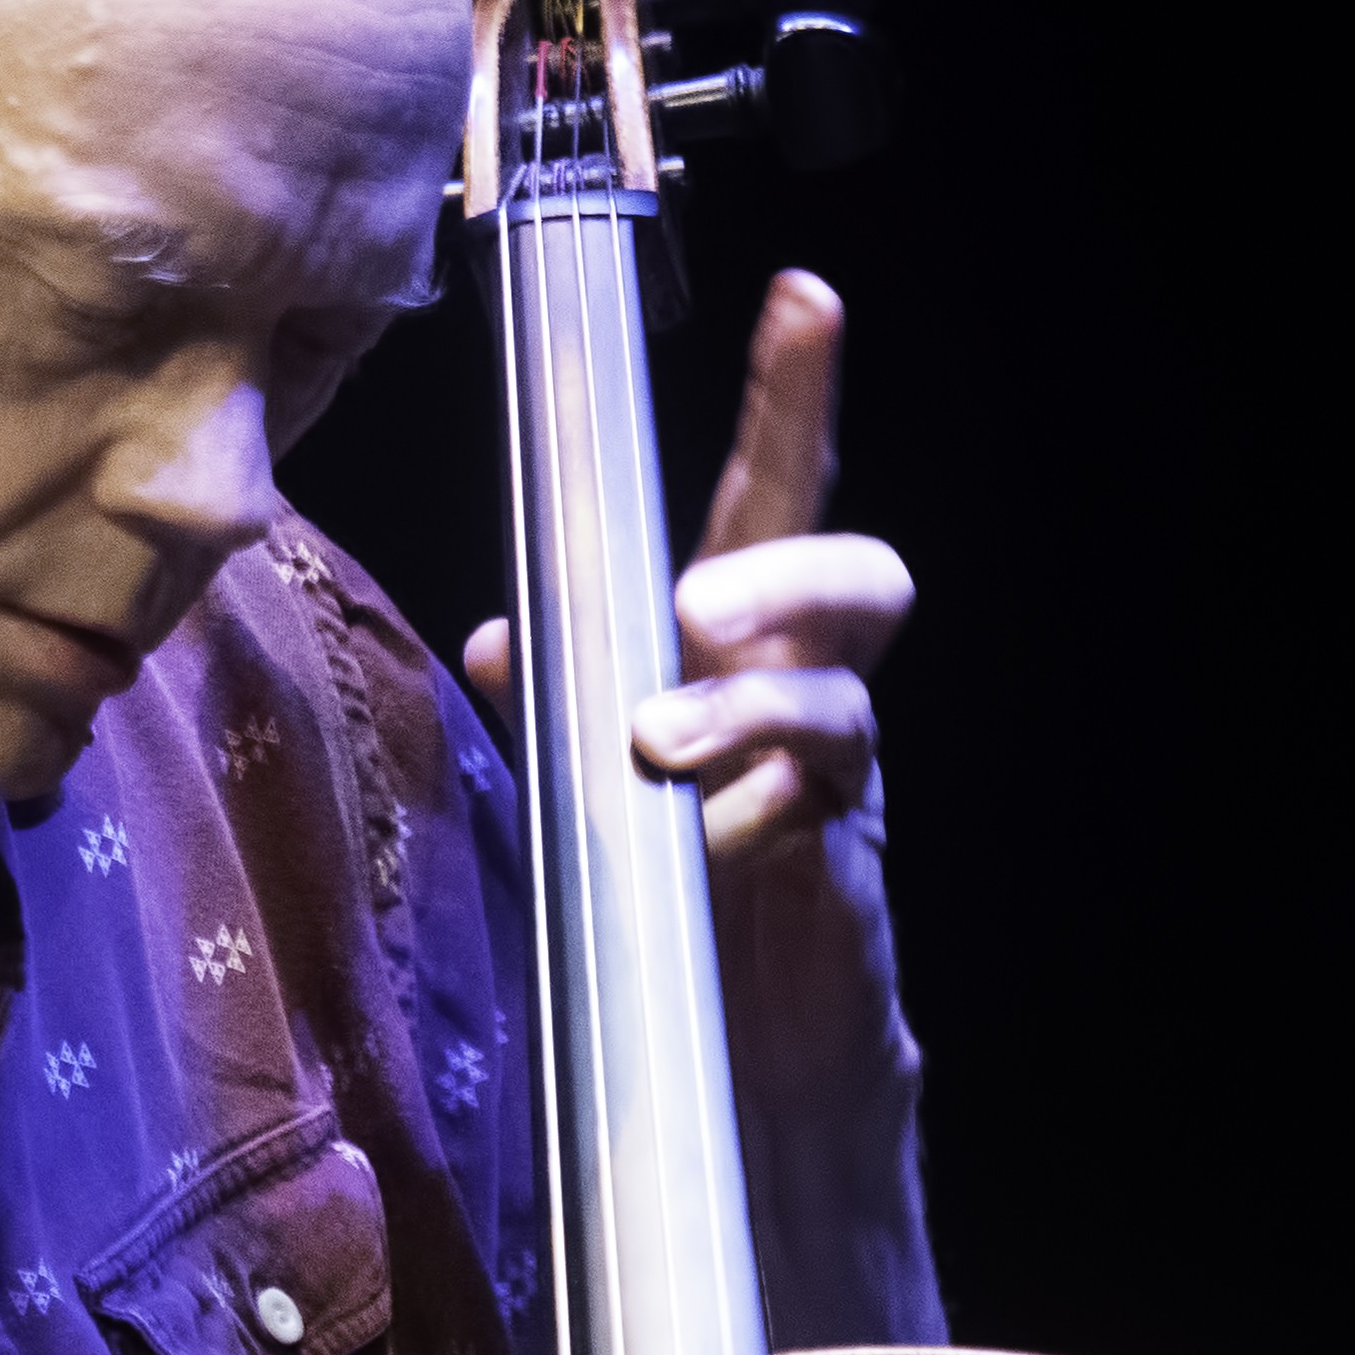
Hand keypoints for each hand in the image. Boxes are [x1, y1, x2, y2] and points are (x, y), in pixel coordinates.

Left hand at [463, 270, 915, 1079]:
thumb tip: (494, 637)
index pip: (772, 498)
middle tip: (696, 611)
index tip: (805, 297)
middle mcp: (809, 692)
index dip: (795, 399)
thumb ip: (551, 703)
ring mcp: (838, 781)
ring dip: (745, 707)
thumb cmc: (670, 894)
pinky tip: (693, 847)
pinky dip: (744, 820)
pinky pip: (819, 814)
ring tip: (660, 743)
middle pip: (859, 573)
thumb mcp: (586, 780)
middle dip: (787, 571)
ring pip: (845, 696)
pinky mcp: (844, 869)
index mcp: (744, 645)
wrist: (747, 1058)